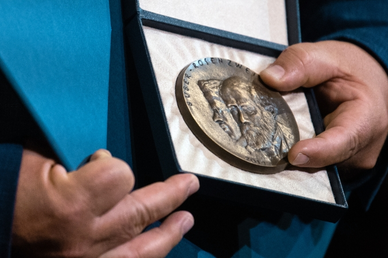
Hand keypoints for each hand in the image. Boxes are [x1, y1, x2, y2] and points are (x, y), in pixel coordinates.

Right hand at [12, 145, 198, 256]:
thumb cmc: (2, 193)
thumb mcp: (32, 162)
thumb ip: (74, 159)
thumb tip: (104, 160)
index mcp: (70, 206)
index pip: (119, 176)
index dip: (113, 164)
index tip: (101, 162)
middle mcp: (84, 240)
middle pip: (141, 213)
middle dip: (171, 196)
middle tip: (189, 186)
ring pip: (141, 251)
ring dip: (168, 234)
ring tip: (186, 221)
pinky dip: (144, 257)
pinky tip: (157, 249)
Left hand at [260, 41, 387, 177]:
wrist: (372, 85)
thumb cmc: (353, 72)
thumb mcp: (329, 56)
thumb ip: (300, 63)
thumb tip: (269, 78)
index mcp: (367, 120)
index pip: (343, 142)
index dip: (318, 152)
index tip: (293, 155)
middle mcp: (361, 151)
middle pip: (321, 162)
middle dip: (291, 153)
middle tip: (261, 137)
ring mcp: (348, 164)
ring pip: (313, 168)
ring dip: (290, 154)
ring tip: (269, 135)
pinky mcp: (335, 168)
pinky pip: (312, 168)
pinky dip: (295, 155)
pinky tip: (281, 140)